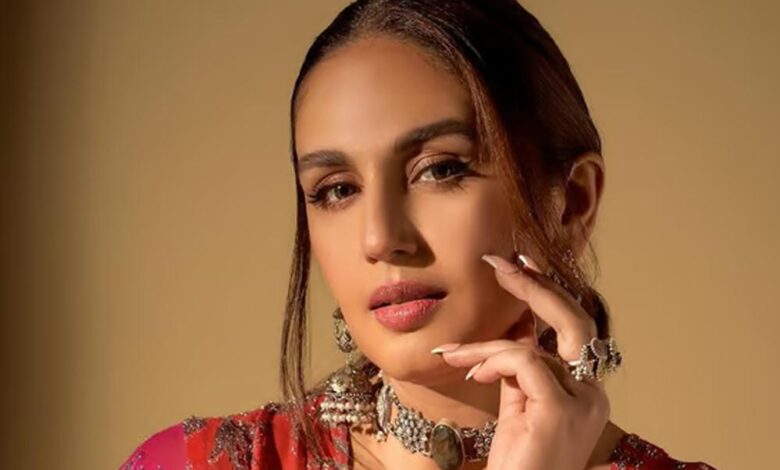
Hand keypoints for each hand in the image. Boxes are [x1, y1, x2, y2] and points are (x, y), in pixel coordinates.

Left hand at [435, 253, 609, 469]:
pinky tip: (471, 371)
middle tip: (500, 264)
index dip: (549, 293)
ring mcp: (582, 402)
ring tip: (454, 355)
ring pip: (534, 346)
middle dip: (536, 287)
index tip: (521, 265)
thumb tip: (508, 332)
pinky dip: (492, 360)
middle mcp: (592, 393)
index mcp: (586, 390)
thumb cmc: (517, 461)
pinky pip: (523, 362)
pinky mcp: (560, 410)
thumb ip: (520, 370)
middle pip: (575, 321)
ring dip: (486, 345)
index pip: (574, 329)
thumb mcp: (519, 406)